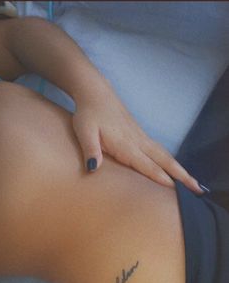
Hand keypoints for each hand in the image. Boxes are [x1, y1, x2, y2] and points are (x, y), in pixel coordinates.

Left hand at [72, 79, 202, 193]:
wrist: (95, 92)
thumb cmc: (88, 114)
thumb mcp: (84, 132)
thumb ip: (90, 150)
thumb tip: (93, 168)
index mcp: (125, 144)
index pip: (146, 165)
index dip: (160, 178)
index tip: (175, 190)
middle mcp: (137, 141)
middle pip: (164, 161)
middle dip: (181, 176)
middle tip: (197, 189)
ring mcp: (141, 137)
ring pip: (165, 155)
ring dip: (180, 169)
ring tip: (192, 183)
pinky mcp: (140, 135)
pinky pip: (159, 151)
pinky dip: (170, 161)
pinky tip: (174, 168)